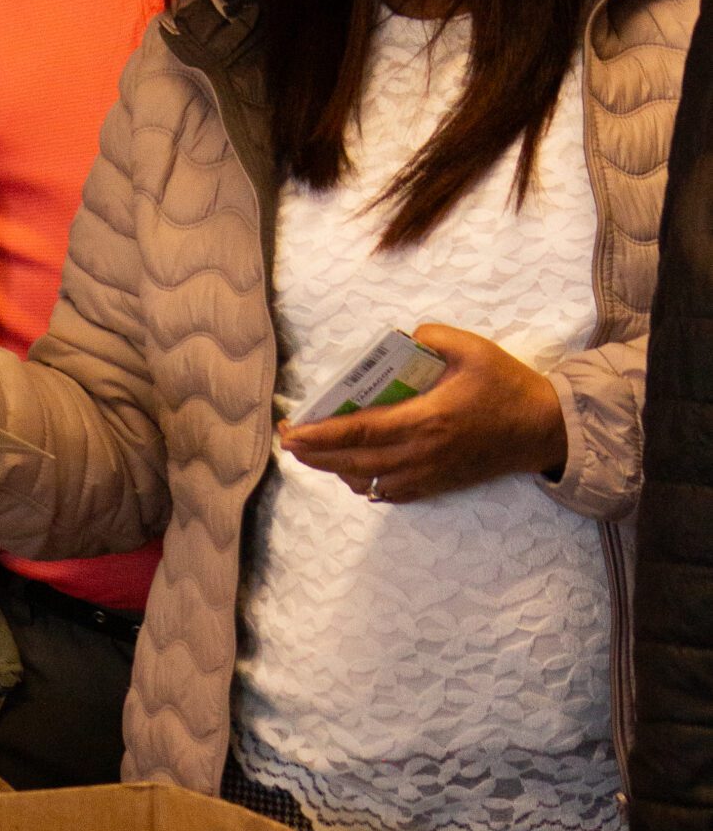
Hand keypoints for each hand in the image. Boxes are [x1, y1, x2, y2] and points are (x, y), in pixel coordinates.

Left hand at [279, 323, 567, 505]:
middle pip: (352, 461)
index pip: (359, 430)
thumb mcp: (474, 349)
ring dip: (335, 469)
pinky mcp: (435, 485)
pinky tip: (353, 470)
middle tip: (289, 440)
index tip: (292, 431)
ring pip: (366, 481)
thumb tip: (402, 337)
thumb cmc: (507, 387)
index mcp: (426, 420)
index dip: (320, 434)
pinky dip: (364, 483)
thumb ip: (434, 337)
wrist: (542, 430)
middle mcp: (421, 454)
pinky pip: (388, 493)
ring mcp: (427, 475)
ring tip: (314, 452)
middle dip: (314, 453)